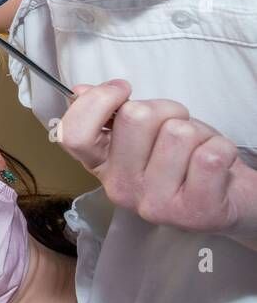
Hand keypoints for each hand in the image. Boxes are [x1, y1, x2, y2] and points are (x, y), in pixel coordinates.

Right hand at [58, 80, 256, 245]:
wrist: (229, 199)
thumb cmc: (186, 159)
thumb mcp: (145, 131)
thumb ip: (112, 112)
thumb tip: (81, 90)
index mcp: (102, 167)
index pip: (74, 133)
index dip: (98, 101)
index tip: (122, 90)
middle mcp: (121, 189)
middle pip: (134, 116)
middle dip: (165, 109)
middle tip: (176, 126)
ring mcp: (155, 205)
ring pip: (178, 132)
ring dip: (197, 131)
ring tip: (197, 150)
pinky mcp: (194, 212)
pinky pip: (210, 154)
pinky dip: (221, 148)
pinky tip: (216, 166)